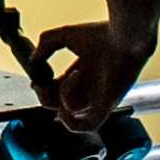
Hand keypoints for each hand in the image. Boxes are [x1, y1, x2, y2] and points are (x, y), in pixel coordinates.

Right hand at [27, 19, 154, 132]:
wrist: (126, 36)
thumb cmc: (104, 34)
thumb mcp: (65, 35)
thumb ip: (46, 44)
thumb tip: (34, 59)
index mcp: (84, 73)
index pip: (59, 90)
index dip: (44, 89)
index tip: (37, 80)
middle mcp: (90, 89)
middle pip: (60, 105)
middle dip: (45, 96)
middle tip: (41, 83)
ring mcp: (98, 99)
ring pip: (70, 115)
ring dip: (60, 100)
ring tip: (65, 79)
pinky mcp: (106, 107)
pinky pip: (86, 126)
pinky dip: (70, 120)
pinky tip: (68, 98)